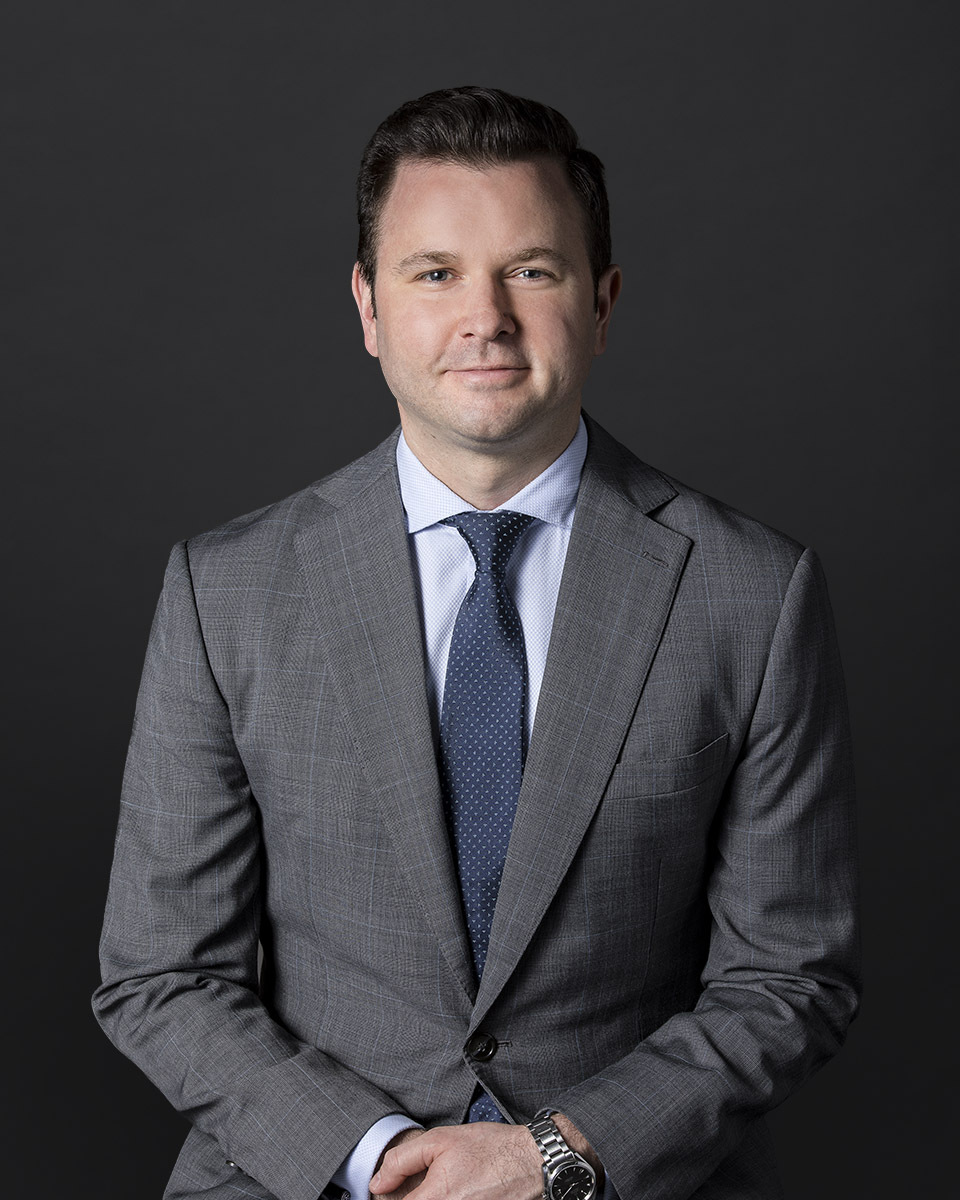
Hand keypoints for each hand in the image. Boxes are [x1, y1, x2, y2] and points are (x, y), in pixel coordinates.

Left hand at [370, 1120, 541, 1199]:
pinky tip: (459, 1192)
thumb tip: (378, 1183)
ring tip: (446, 1187)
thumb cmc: (491, 1149)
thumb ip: (402, 1160)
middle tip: (429, 1186)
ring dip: (431, 1199)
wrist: (532, 1162)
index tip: (395, 1190)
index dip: (394, 1196)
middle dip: (416, 1197)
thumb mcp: (441, 1140)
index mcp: (435, 1199)